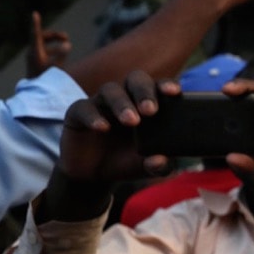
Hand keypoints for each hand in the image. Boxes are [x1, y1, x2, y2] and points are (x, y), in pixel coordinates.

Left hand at [26, 12, 72, 77]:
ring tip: (67, 43)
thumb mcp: (56, 67)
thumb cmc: (46, 80)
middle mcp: (33, 52)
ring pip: (44, 43)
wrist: (36, 92)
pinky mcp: (37, 61)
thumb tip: (67, 44)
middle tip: (66, 37)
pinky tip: (62, 52)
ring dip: (55, 42)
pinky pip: (45, 50)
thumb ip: (62, 54)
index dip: (36, 23)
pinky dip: (54, 49)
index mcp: (35, 52)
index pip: (36, 34)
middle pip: (42, 37)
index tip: (35, 13)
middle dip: (55, 35)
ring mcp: (34, 57)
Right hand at [58, 71, 178, 182]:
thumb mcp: (146, 166)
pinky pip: (84, 108)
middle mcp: (126, 98)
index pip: (158, 87)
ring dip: (122, 103)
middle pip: (135, 79)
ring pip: (111, 90)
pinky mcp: (78, 113)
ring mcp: (101, 103)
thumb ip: (159, 166)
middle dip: (144, 91)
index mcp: (147, 105)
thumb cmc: (126, 161)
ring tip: (132, 121)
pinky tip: (102, 128)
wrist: (93, 174)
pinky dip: (93, 116)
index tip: (174, 92)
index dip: (166, 85)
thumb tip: (161, 161)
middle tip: (151, 110)